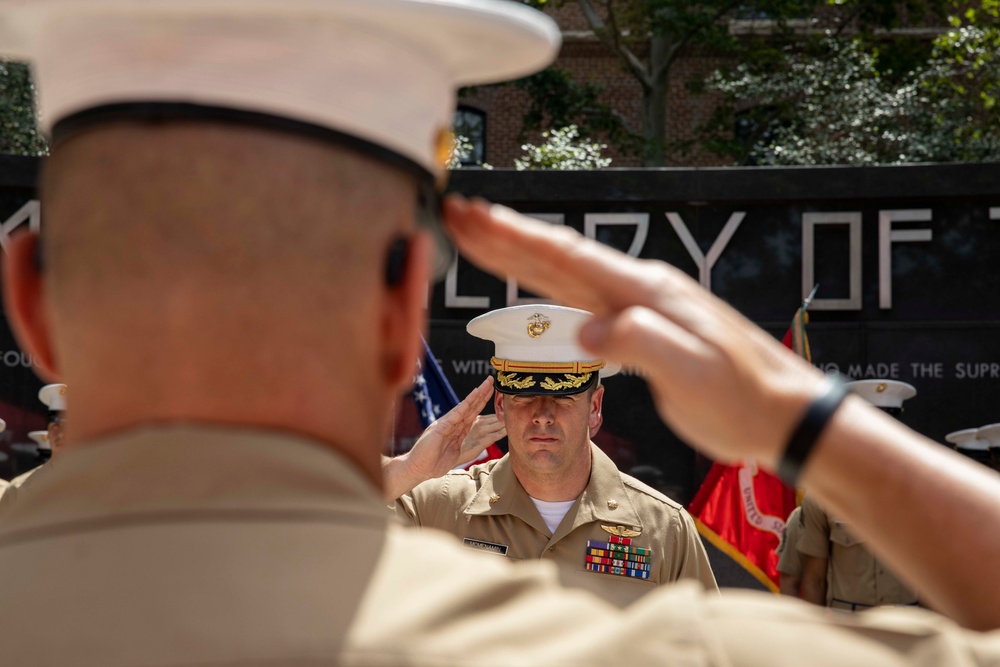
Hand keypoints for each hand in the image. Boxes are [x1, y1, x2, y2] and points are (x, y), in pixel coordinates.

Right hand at [382, 376, 493, 499]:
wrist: (417, 469)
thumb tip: (467, 440)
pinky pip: (455, 415)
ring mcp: (446, 424)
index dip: (481, 403)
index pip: (472, 413)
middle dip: (481, 394)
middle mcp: (451, 423)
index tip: (491, 392)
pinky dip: (465, 405)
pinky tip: (473, 396)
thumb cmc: (432, 463)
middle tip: (491, 380)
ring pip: (464, 407)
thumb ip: (460, 442)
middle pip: (470, 406)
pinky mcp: (440, 428)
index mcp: (456, 429)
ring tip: (485, 385)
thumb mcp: (453, 452)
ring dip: (476, 395)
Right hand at [443, 196, 824, 467]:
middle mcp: (637, 290)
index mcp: (645, 292)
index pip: (567, 257)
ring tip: (478, 236)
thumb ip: (639, 345)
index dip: (514, 237)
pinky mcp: (639, 328)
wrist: (781, 411)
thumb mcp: (694, 374)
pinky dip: (546, 285)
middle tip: (457, 214)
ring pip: (563, 273)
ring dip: (518, 254)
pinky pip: (579, 298)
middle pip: (556, 255)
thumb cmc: (743, 396)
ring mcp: (637, 307)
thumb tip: (586, 332)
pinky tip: (531, 280)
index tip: (474, 216)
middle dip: (503, 235)